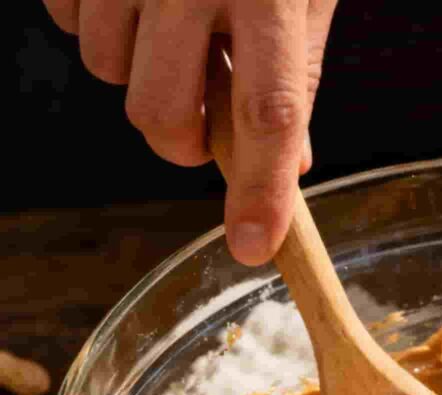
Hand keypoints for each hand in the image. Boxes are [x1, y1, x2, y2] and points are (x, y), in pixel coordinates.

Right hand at [42, 0, 338, 265]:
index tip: (253, 247)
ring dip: (137, 73)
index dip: (259, 190)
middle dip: (179, 140)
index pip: (267, 112)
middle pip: (162, 113)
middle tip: (199, 121)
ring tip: (168, 26)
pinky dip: (100, 24)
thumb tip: (291, 163)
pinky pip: (68, 20)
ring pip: (106, 72)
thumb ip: (296, 74)